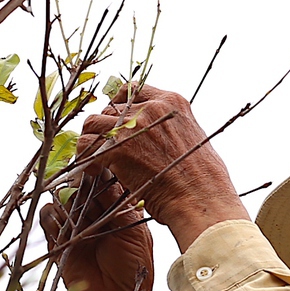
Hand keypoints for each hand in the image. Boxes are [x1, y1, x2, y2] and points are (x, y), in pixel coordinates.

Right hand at [41, 171, 152, 290]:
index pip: (101, 180)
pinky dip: (52, 216)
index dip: (97, 170)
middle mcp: (92, 213)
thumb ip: (117, 203)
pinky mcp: (57, 240)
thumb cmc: (133, 266)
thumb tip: (104, 175)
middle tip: (82, 183)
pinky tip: (63, 224)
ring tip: (74, 208)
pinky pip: (47, 218)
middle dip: (78, 181)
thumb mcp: (132, 230)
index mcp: (114, 207)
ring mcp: (73, 225)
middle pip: (78, 185)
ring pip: (60, 198)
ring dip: (65, 199)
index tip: (95, 162)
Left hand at [77, 84, 248, 250]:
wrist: (201, 200)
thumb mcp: (193, 138)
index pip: (132, 90)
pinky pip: (86, 146)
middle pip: (110, 108)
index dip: (119, 106)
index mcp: (172, 101)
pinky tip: (95, 172)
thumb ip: (169, 127)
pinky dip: (86, 159)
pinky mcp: (119, 148)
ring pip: (94, 123)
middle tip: (106, 150)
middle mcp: (152, 108)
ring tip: (98, 161)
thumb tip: (153, 133)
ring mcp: (134, 126)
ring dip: (93, 142)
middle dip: (106, 130)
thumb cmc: (203, 181)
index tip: (117, 123)